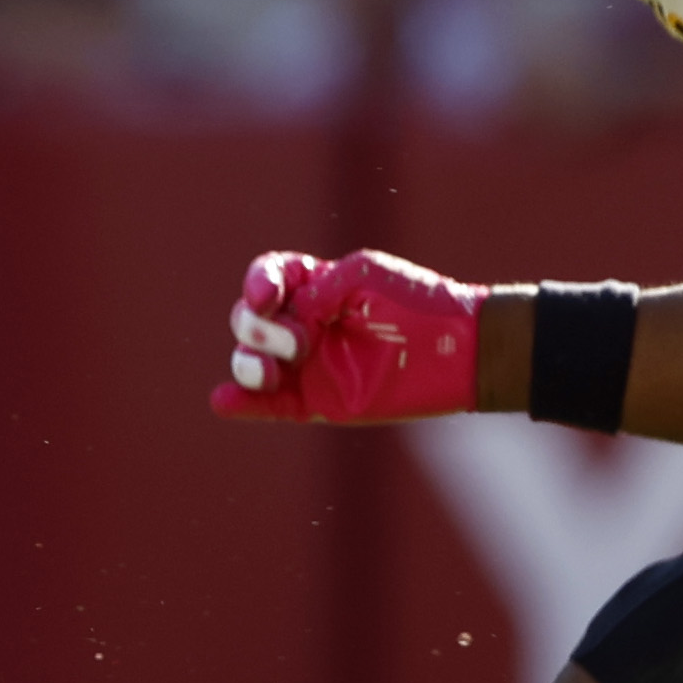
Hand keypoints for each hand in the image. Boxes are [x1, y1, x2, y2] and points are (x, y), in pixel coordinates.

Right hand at [212, 248, 484, 423]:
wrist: (460, 351)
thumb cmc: (418, 304)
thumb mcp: (363, 276)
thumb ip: (316, 290)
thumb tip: (286, 317)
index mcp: (316, 286)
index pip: (268, 279)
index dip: (257, 285)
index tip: (266, 296)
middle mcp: (305, 324)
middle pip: (247, 320)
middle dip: (258, 327)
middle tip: (299, 340)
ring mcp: (308, 365)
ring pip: (250, 361)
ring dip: (247, 362)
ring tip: (272, 370)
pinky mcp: (317, 401)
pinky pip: (269, 406)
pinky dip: (243, 404)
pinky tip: (222, 402)